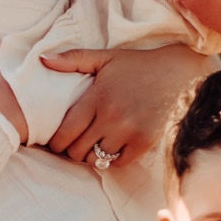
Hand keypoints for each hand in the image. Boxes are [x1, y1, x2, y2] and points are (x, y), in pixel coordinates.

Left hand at [39, 41, 214, 169]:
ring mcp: (129, 132)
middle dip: (71, 150)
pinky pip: (118, 163)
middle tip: (74, 145)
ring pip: (96, 159)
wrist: (179, 73)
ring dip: (91, 156)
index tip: (57, 142)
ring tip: (92, 147)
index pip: (65, 132)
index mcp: (97, 97)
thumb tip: (42, 59)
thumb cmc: (138, 66)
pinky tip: (112, 148)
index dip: (56, 143)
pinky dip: (111, 160)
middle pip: (77, 150)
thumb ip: (73, 59)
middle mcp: (111, 117)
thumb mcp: (105, 57)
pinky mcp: (145, 142)